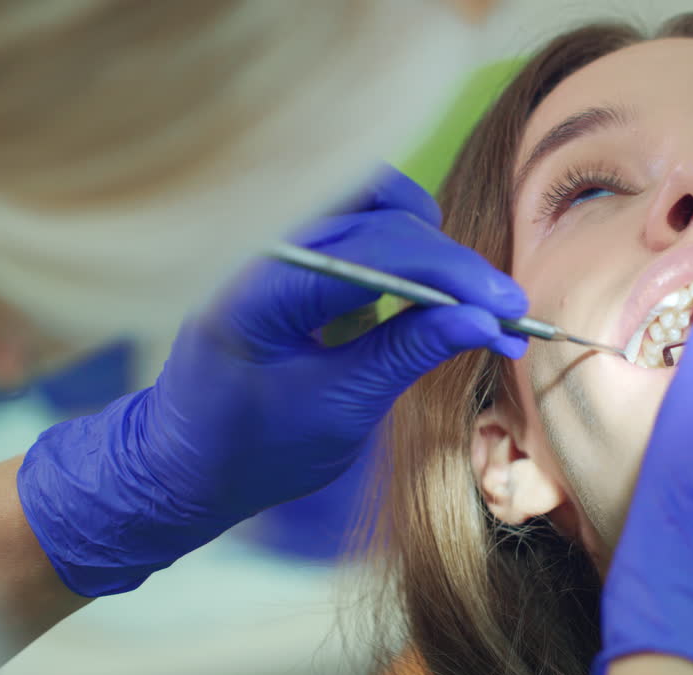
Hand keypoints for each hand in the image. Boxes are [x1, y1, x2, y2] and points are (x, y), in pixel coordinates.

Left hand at [18, 166, 527, 595]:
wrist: (184, 462)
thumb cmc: (254, 450)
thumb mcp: (341, 410)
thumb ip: (408, 353)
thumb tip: (487, 321)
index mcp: (256, 294)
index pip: (372, 253)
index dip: (451, 275)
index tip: (509, 308)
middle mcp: (252, 248)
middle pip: (376, 216)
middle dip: (449, 262)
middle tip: (503, 310)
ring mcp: (262, 240)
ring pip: (363, 194)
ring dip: (421, 234)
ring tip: (457, 293)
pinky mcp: (276, 245)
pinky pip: (347, 211)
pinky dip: (394, 234)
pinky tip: (415, 281)